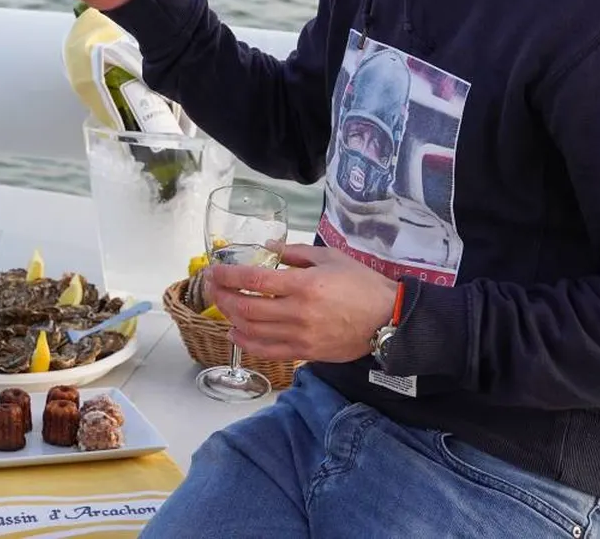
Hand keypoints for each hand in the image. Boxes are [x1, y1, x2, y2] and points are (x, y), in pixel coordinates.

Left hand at [205, 240, 399, 362]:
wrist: (387, 320)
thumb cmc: (361, 284)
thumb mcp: (330, 258)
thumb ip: (295, 253)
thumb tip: (268, 247)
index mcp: (304, 284)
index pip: (253, 279)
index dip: (227, 275)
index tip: (214, 270)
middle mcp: (297, 312)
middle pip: (245, 307)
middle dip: (221, 296)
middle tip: (211, 286)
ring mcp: (300, 336)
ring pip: (251, 330)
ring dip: (229, 318)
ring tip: (221, 305)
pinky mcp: (304, 353)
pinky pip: (266, 351)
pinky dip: (245, 343)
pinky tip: (235, 333)